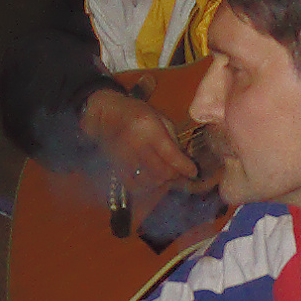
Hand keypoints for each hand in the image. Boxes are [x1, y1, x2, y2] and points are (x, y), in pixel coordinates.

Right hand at [79, 83, 200, 192]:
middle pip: (162, 172)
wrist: (106, 115)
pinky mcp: (117, 168)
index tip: (193, 172)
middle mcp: (136, 144)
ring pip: (151, 181)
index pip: (171, 154)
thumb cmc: (136, 113)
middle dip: (175, 175)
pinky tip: (151, 179)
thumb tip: (185, 162)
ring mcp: (125, 158)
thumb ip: (173, 139)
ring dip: (163, 181)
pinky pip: (135, 186)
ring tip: (165, 174)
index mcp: (149, 128)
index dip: (185, 167)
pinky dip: (147, 187)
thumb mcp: (159, 117)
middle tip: (178, 172)